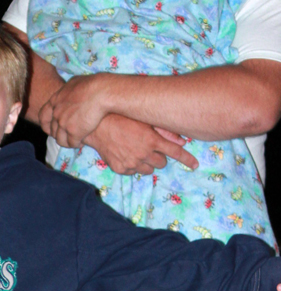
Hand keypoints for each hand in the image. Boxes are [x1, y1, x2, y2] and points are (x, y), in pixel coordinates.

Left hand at [38, 74, 108, 147]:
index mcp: (55, 100)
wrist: (101, 92)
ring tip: (77, 140)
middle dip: (60, 134)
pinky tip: (83, 141)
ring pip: (60, 140)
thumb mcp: (74, 84)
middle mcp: (57, 113)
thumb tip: (70, 94)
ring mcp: (64, 123)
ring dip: (68, 141)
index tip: (52, 129)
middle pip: (53, 131)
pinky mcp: (73, 132)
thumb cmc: (92, 84)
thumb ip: (68, 93)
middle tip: (70, 135)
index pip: (42, 117)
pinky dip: (77, 144)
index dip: (46, 125)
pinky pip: (72, 144)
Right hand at [84, 115, 198, 174]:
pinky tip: (126, 153)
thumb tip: (181, 140)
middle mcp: (143, 154)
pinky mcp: (121, 169)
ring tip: (137, 149)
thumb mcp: (145, 119)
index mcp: (151, 140)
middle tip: (150, 147)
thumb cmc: (122, 117)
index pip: (176, 152)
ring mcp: (131, 163)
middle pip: (161, 163)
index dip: (187, 159)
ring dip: (147, 162)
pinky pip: (134, 171)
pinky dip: (133, 165)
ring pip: (148, 169)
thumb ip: (165, 131)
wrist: (97, 126)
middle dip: (159, 156)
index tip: (195, 165)